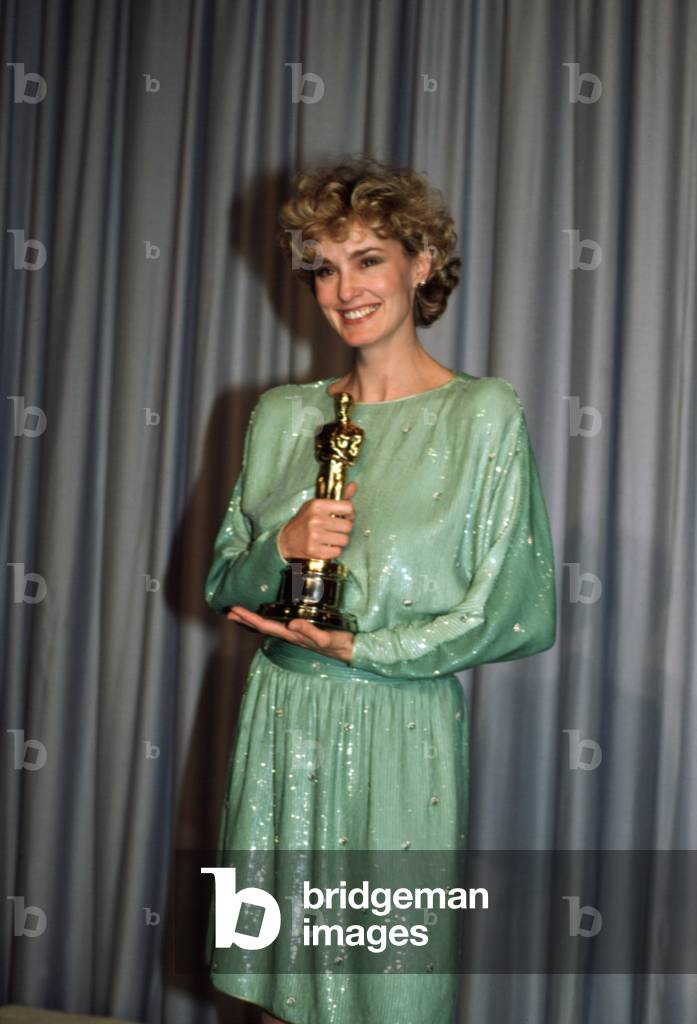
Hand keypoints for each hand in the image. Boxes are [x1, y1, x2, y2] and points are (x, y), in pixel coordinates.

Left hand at [226, 605, 353, 662]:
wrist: (351, 650)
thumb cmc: (339, 644)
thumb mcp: (326, 638)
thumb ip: (310, 632)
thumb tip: (292, 623)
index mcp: (292, 634)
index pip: (265, 625)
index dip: (248, 618)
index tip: (234, 609)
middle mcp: (290, 634)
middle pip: (262, 626)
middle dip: (245, 619)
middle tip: (229, 609)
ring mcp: (295, 633)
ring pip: (269, 625)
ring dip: (253, 619)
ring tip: (241, 612)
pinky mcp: (302, 629)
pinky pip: (280, 623)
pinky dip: (269, 617)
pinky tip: (267, 613)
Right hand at [278, 480, 357, 560]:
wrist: (287, 540)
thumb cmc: (305, 521)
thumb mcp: (317, 505)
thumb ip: (337, 497)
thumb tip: (354, 485)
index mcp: (316, 505)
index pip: (347, 507)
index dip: (349, 513)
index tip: (344, 516)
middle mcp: (315, 519)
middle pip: (348, 526)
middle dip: (344, 529)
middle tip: (336, 528)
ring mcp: (314, 536)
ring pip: (344, 540)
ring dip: (340, 540)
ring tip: (330, 538)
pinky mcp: (314, 551)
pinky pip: (337, 551)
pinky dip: (334, 550)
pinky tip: (325, 546)